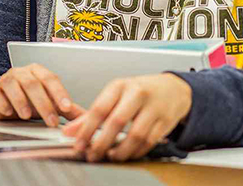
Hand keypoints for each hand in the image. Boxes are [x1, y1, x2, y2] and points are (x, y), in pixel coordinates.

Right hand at [0, 63, 84, 126]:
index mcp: (38, 72)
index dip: (59, 93)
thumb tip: (87, 116)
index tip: (67, 108)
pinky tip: (10, 113)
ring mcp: (6, 80)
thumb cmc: (29, 100)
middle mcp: (22, 73)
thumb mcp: (49, 102)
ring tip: (29, 116)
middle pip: (33, 84)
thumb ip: (66, 109)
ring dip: (22, 102)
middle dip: (44, 104)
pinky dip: (4, 104)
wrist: (3, 101)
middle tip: (52, 121)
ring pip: (13, 86)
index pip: (51, 79)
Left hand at [62, 73, 191, 161]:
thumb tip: (69, 131)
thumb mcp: (115, 96)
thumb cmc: (140, 91)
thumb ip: (91, 114)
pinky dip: (135, 152)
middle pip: (116, 122)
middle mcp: (137, 94)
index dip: (86, 129)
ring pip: (135, 135)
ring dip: (120, 151)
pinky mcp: (165, 121)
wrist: (173, 89)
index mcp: (120, 86)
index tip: (78, 145)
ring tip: (110, 157)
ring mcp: (153, 107)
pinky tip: (127, 154)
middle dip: (101, 143)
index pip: (99, 108)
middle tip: (92, 156)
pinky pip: (148, 142)